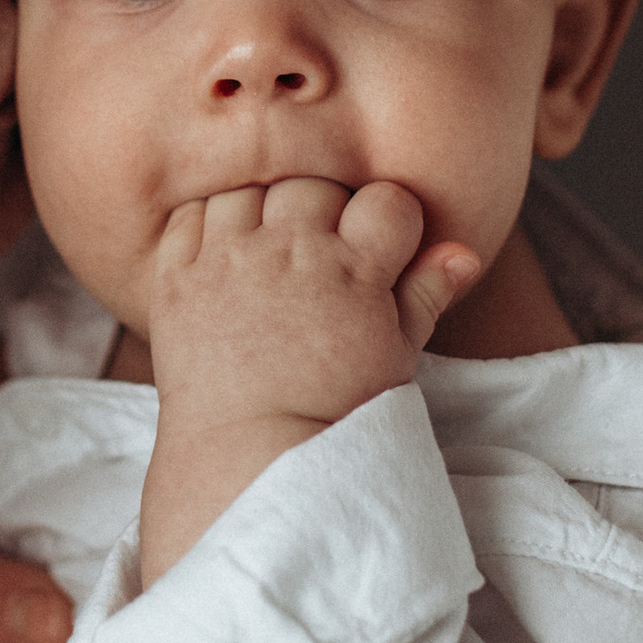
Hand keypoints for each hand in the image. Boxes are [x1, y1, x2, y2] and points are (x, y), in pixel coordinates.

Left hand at [140, 178, 479, 579]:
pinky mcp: (178, 276)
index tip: (378, 246)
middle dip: (323, 210)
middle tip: (318, 253)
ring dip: (263, 211)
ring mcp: (228, 260)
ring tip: (269, 253)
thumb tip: (464, 251)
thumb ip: (425, 294)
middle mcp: (289, 253)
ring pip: (250, 190)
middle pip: (314, 187)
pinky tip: (224, 254)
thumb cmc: (331, 412)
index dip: (389, 218)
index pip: (387, 201)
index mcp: (352, 273)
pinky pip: (192, 213)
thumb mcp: (394, 356)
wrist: (248, 455)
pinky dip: (209, 224)